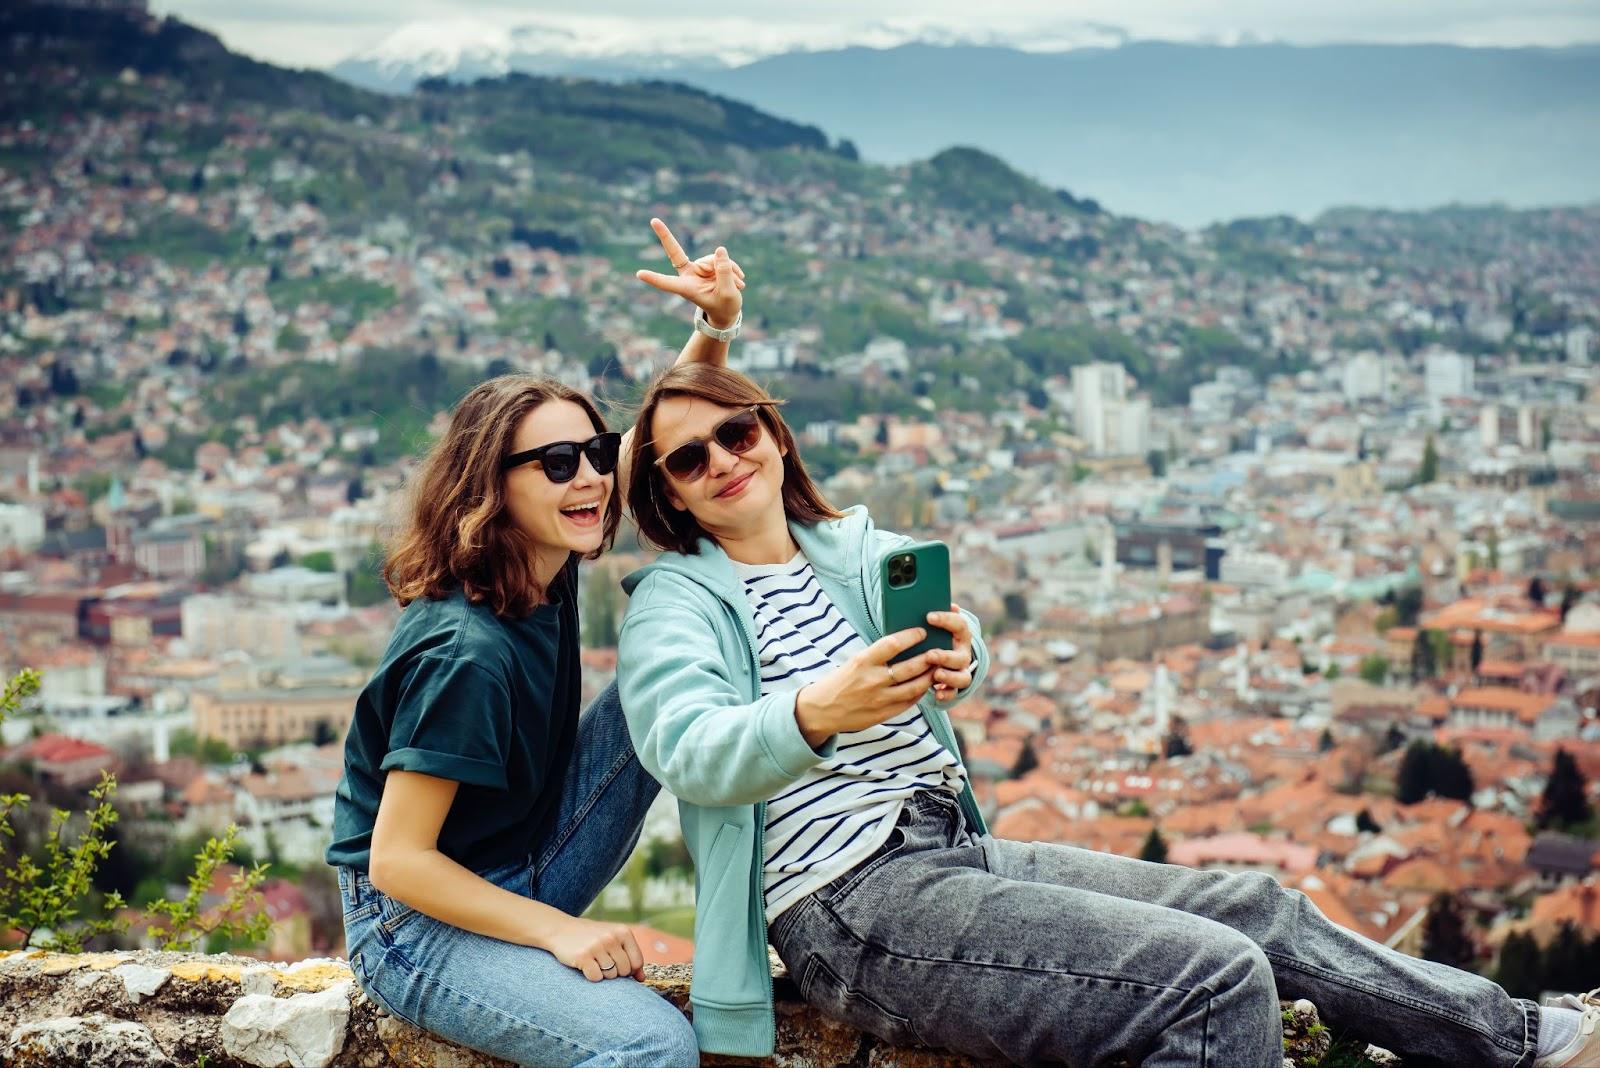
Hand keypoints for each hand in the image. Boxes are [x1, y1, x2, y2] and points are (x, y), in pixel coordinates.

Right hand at [544, 915, 644, 981]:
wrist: (561, 929)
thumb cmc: (591, 937)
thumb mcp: (613, 940)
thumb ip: (630, 956)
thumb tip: (642, 979)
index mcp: (623, 932)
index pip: (637, 962)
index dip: (629, 969)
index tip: (617, 965)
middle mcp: (611, 938)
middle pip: (624, 971)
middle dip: (615, 972)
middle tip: (602, 962)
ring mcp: (597, 946)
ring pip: (611, 976)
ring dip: (603, 974)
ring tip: (593, 961)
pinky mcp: (583, 956)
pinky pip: (596, 978)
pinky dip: (591, 976)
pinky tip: (585, 965)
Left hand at [634, 217, 743, 328]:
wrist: (728, 310)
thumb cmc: (724, 307)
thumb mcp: (728, 294)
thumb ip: (724, 273)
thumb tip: (720, 249)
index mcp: (687, 289)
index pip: (668, 283)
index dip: (655, 278)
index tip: (639, 274)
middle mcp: (688, 276)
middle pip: (678, 253)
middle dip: (664, 235)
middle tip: (654, 220)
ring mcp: (697, 268)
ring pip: (711, 258)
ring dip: (728, 269)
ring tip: (737, 285)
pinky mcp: (707, 263)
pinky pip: (719, 257)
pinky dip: (731, 267)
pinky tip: (739, 278)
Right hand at [795, 627, 935, 745]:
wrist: (821, 710)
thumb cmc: (839, 682)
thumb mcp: (854, 663)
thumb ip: (877, 656)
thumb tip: (903, 644)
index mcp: (862, 662)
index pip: (892, 644)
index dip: (911, 636)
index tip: (922, 632)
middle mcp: (872, 681)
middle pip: (910, 667)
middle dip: (928, 658)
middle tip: (938, 651)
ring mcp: (879, 699)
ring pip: (914, 687)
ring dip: (929, 677)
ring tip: (937, 669)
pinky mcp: (882, 714)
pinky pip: (908, 703)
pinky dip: (919, 693)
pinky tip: (924, 685)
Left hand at [926, 604, 972, 700]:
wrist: (934, 658)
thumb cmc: (929, 637)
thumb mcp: (929, 625)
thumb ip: (928, 615)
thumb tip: (920, 600)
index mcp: (959, 635)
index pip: (960, 624)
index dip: (947, 620)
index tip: (929, 616)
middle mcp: (963, 654)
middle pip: (961, 656)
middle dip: (946, 656)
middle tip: (930, 654)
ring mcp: (959, 671)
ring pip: (963, 677)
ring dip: (950, 676)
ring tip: (936, 675)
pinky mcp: (952, 687)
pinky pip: (954, 694)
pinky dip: (947, 694)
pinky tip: (937, 693)